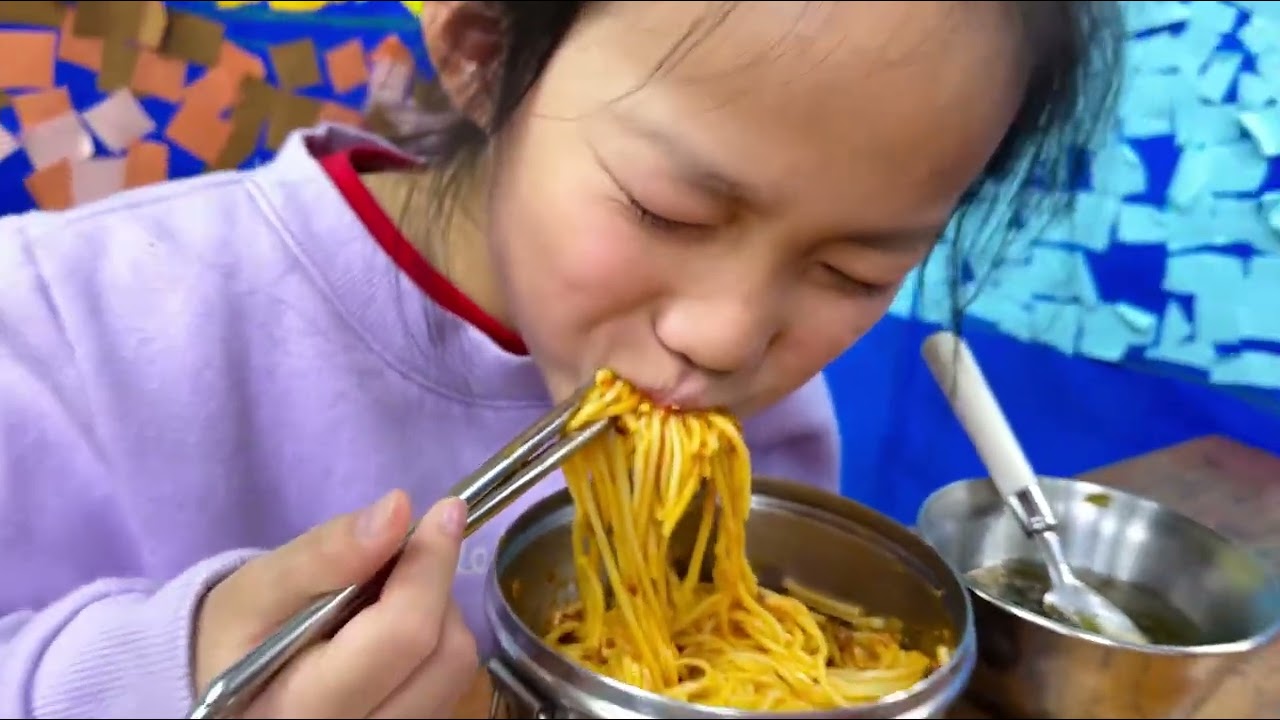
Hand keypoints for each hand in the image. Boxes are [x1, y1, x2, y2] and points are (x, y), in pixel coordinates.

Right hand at [193, 490, 478, 717]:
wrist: (232, 690)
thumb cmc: (240, 636)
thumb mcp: (259, 588)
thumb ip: (324, 553)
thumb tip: (396, 510)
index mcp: (305, 709)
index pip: (403, 635)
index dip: (430, 566)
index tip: (444, 511)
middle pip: (444, 655)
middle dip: (433, 589)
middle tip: (400, 559)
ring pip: (457, 671)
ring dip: (439, 616)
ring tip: (387, 599)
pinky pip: (452, 687)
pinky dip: (437, 644)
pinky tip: (396, 633)